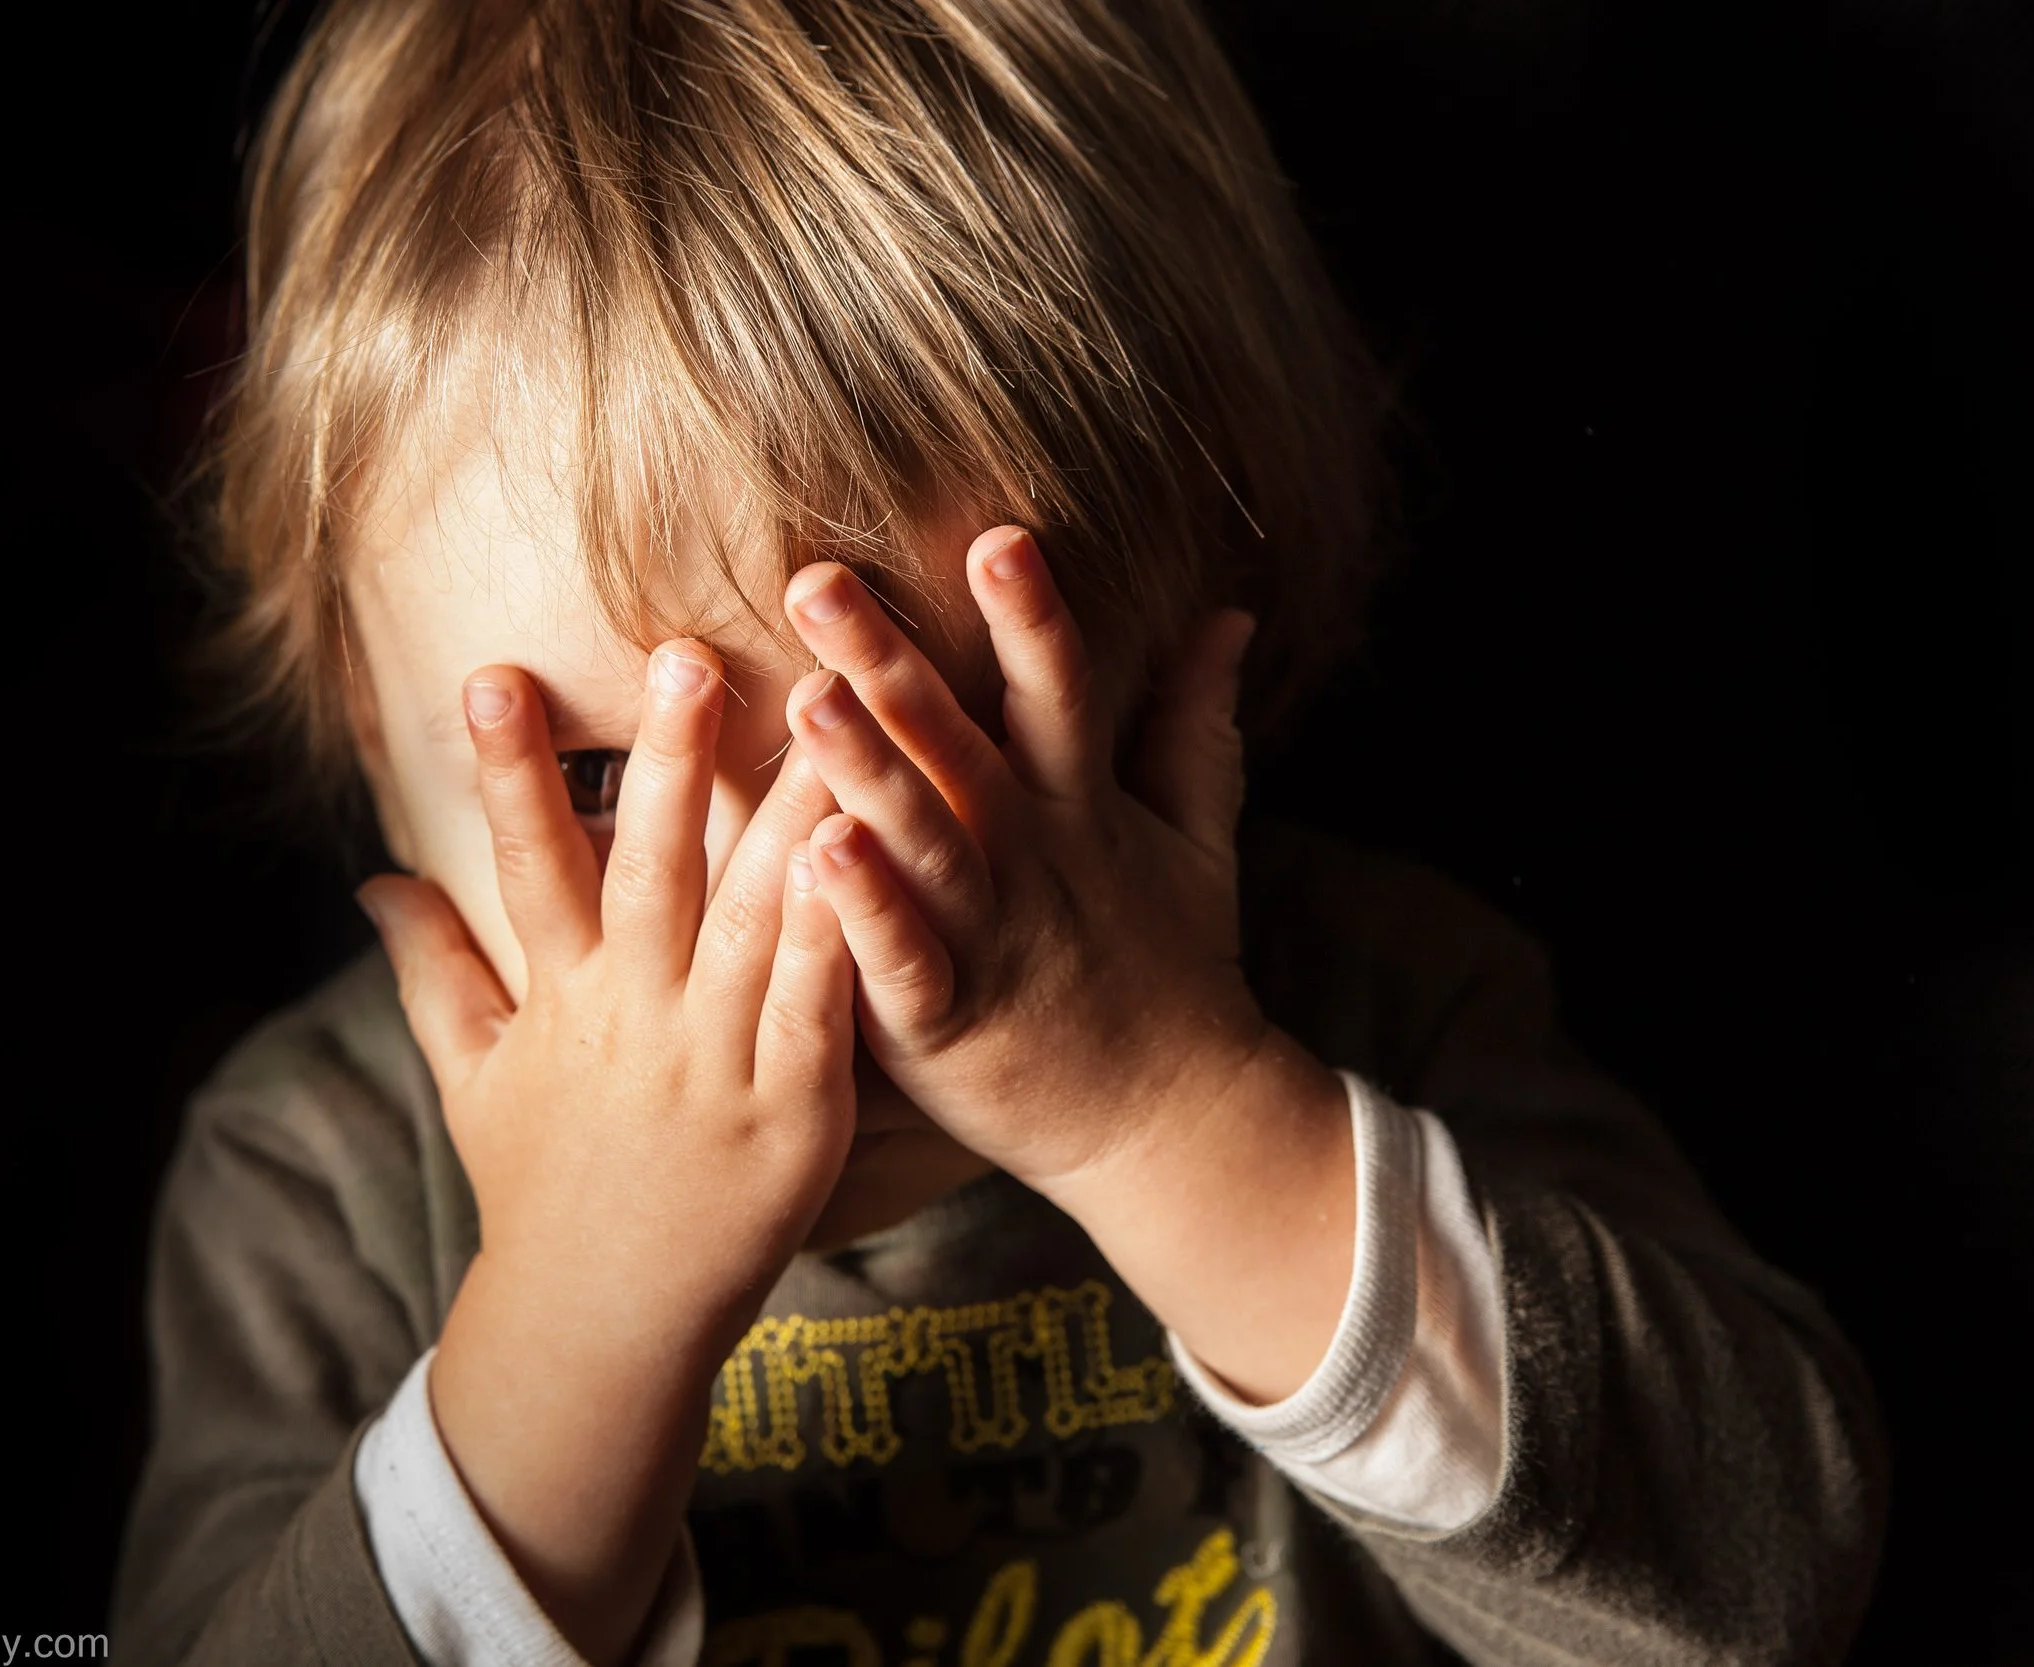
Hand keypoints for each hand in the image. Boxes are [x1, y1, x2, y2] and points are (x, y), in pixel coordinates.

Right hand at [358, 640, 851, 1662]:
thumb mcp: (469, 1079)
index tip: (493, 675)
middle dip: (666, 765)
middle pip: (649, 874)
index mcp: (558, 1000)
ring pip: (750, 921)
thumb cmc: (541, 1189)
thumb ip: (430, 969)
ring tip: (819, 722)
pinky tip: (861, 861)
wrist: (602, 1324)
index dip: (507, 772)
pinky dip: (834, 936)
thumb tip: (369, 878)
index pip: (524, 865)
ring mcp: (714, 1066)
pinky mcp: (792, 1113)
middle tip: (687, 656)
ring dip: (782, 818)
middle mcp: (632, 1020)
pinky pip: (817, 1008)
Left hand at [780, 527, 1356, 1400]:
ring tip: (807, 697)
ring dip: (864, 770)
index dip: (1030, 614)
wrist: (1175, 1123)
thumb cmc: (1172, 968)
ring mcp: (989, 941)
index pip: (1058, 691)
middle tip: (818, 581)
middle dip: (891, 661)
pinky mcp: (948, 1024)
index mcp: (1078, 806)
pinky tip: (816, 852)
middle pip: (959, 746)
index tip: (995, 533)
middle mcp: (1030, 859)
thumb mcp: (1198, 836)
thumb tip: (1226, 611)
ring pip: (920, 842)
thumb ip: (1195, 720)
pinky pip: (900, 962)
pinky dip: (864, 911)